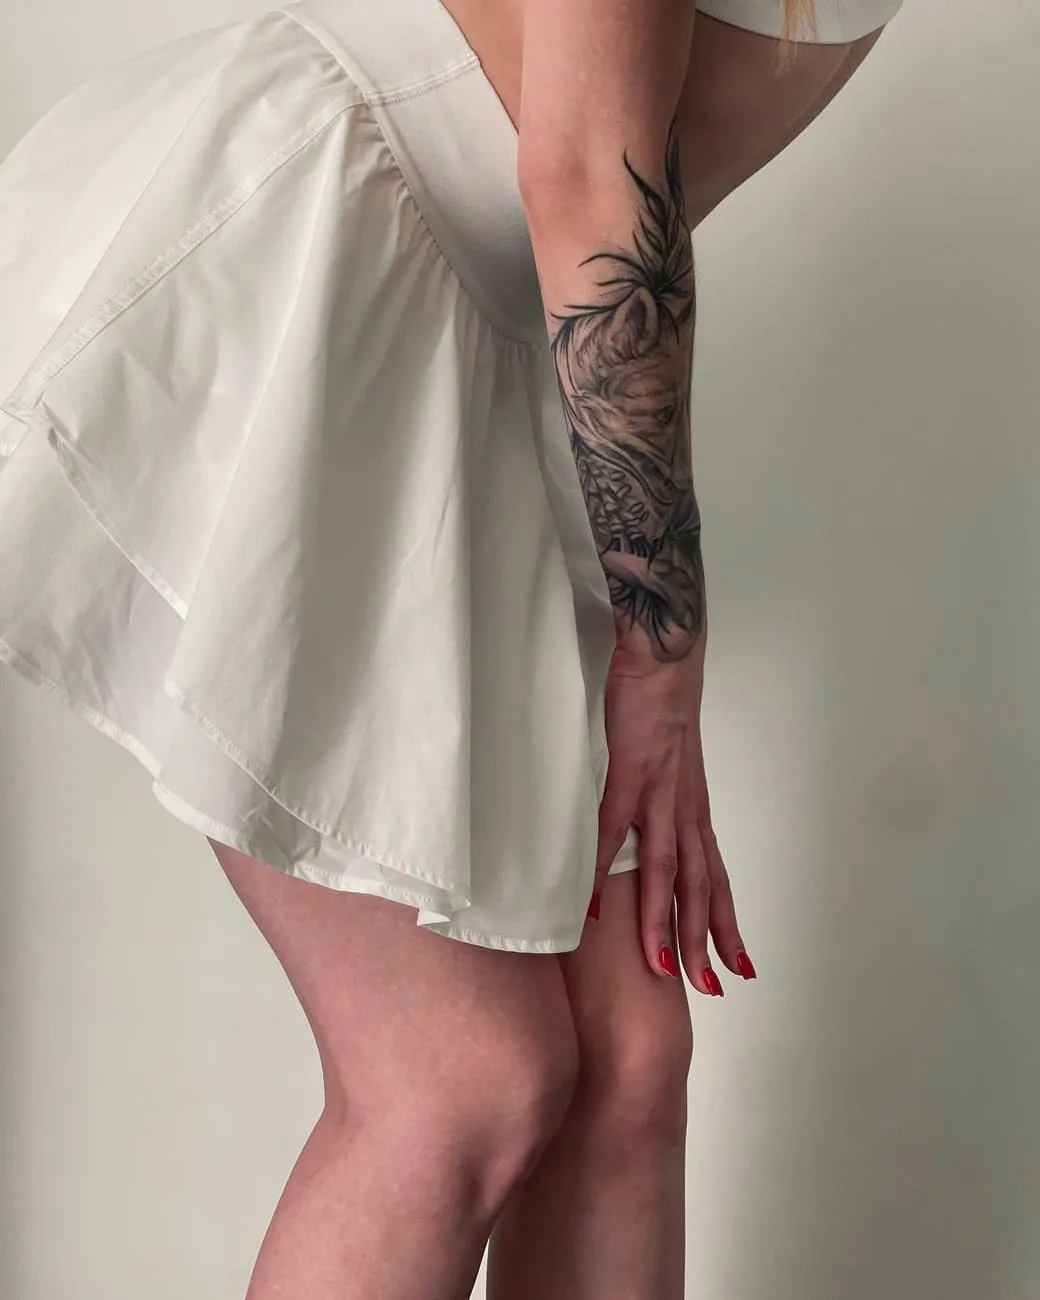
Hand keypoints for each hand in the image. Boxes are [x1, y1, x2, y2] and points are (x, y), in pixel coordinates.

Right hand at [591, 621, 753, 994]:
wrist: (664, 651)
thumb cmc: (662, 703)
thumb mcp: (670, 761)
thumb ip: (659, 797)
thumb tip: (644, 827)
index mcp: (694, 807)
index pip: (716, 875)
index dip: (726, 921)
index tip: (738, 964)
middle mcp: (684, 807)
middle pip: (699, 885)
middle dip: (704, 939)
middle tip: (711, 988)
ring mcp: (658, 793)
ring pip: (664, 869)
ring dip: (662, 920)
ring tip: (660, 967)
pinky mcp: (627, 772)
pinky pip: (611, 830)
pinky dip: (600, 870)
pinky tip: (592, 906)